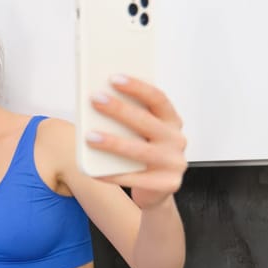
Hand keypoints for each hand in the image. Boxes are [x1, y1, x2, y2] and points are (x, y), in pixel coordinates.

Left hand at [86, 75, 186, 209]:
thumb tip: (98, 101)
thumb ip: (128, 118)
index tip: (114, 78)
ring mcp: (174, 163)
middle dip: (119, 109)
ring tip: (90, 136)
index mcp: (172, 121)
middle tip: (95, 99)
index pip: (158, 98)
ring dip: (113, 143)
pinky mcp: (167, 184)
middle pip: (146, 122)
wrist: (156, 190)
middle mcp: (177, 140)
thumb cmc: (142, 151)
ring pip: (140, 151)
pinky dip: (111, 174)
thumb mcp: (140, 132)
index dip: (137, 87)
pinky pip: (134, 179)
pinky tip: (93, 169)